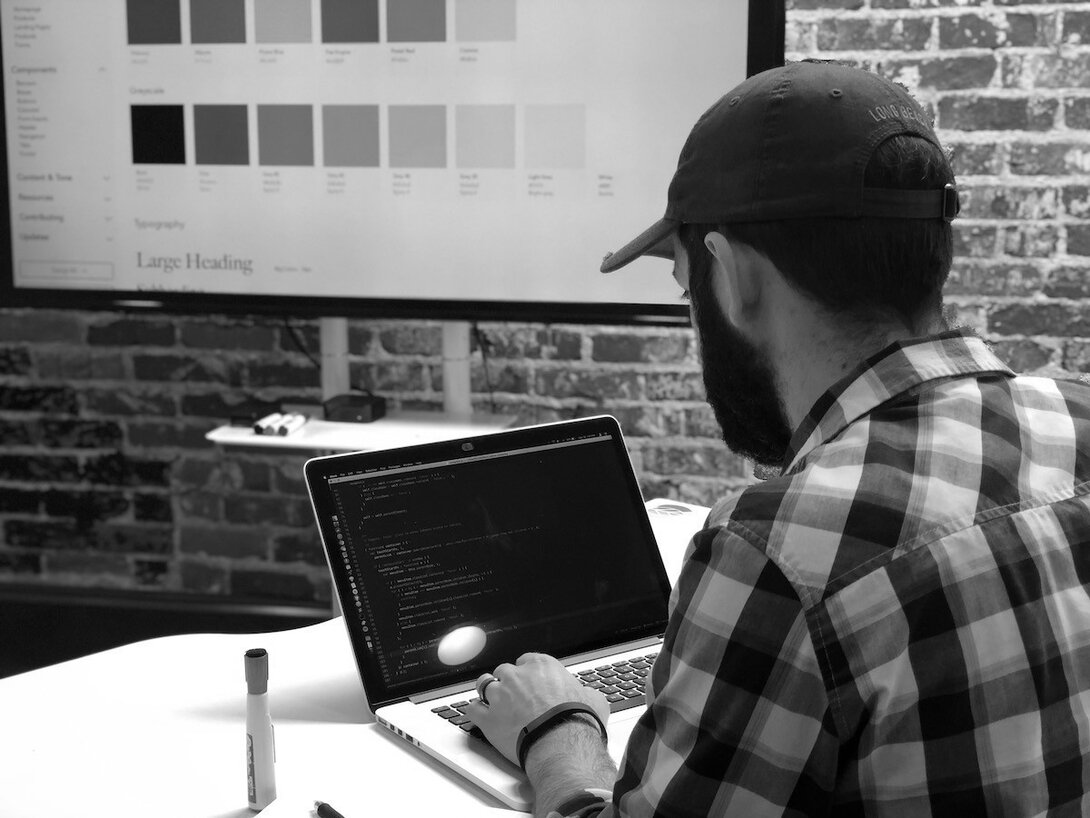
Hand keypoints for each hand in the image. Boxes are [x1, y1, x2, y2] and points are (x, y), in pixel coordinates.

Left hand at [464, 653, 609, 766]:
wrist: (562, 742)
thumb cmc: (578, 720)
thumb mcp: (592, 699)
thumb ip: (584, 692)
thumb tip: (589, 696)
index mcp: (541, 666)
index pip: (527, 661)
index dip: (528, 673)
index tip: (531, 684)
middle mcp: (517, 675)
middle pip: (504, 671)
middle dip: (508, 682)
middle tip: (515, 697)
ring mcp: (499, 695)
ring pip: (484, 685)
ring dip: (488, 693)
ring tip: (493, 703)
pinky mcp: (488, 717)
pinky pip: (473, 709)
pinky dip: (476, 713)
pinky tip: (481, 718)